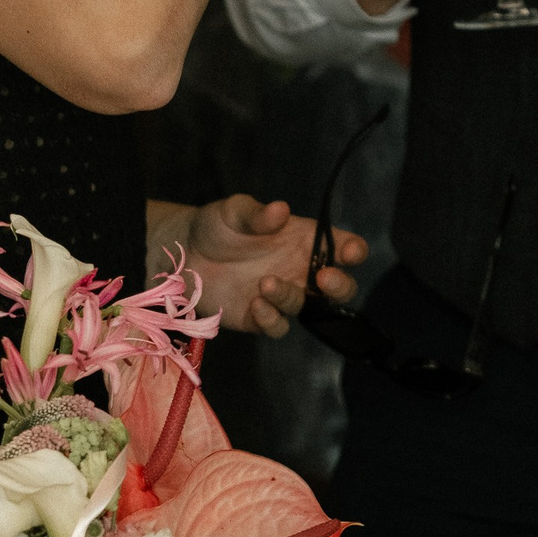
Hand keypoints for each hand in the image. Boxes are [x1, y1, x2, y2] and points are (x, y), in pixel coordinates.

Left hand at [150, 193, 367, 341]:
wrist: (183, 254)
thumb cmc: (218, 225)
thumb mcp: (234, 211)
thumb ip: (257, 214)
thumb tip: (280, 210)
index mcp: (305, 240)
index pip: (343, 247)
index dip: (353, 250)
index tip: (349, 252)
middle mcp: (301, 270)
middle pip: (339, 288)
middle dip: (340, 286)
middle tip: (324, 278)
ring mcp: (282, 296)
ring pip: (306, 307)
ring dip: (290, 297)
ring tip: (265, 283)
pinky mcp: (260, 318)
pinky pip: (278, 326)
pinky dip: (271, 319)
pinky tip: (255, 305)